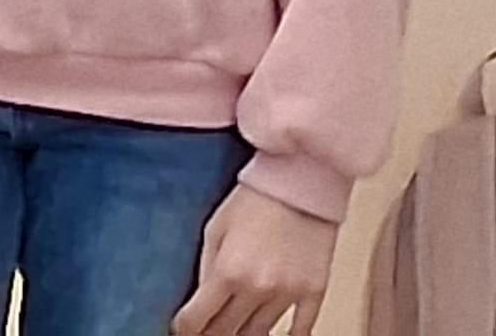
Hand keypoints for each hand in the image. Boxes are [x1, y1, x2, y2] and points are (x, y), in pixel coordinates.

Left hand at [172, 184, 337, 335]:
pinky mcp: (313, 290)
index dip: (184, 328)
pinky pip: (300, 329)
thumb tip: (199, 298)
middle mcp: (257, 288)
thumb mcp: (216, 226)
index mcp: (228, 270)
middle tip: (204, 330)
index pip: (197, 320)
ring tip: (233, 330)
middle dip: (210, 334)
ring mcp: (287, 293)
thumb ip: (206, 266)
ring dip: (242, 335)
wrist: (300, 176)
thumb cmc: (256, 194)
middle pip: (226, 332)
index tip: (182, 328)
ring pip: (258, 334)